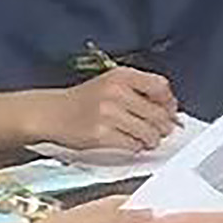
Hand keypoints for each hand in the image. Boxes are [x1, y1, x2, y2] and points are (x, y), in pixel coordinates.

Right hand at [30, 65, 178, 153]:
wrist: (52, 113)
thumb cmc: (84, 100)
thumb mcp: (111, 82)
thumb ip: (139, 89)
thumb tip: (169, 109)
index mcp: (121, 76)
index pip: (161, 87)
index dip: (169, 102)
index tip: (170, 111)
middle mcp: (116, 92)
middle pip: (158, 113)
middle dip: (164, 126)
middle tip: (162, 131)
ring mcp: (108, 113)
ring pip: (147, 132)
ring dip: (152, 139)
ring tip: (148, 139)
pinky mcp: (100, 134)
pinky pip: (131, 144)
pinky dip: (136, 147)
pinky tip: (132, 143)